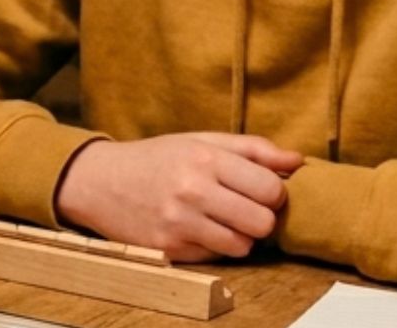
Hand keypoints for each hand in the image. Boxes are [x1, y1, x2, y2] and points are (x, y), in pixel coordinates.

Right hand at [54, 133, 303, 260]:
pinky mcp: (168, 248)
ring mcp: (179, 222)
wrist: (98, 181)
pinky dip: (214, 246)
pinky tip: (198, 229)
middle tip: (244, 208)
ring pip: (243, 245)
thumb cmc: (155, 159)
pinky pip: (216, 256)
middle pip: (263, 222)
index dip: (273, 192)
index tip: (260, 190)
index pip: (271, 188)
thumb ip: (251, 149)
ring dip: (239, 236)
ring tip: (221, 220)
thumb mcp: (199, 141)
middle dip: (260, 218)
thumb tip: (298, 161)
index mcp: (204, 158)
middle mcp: (192, 190)